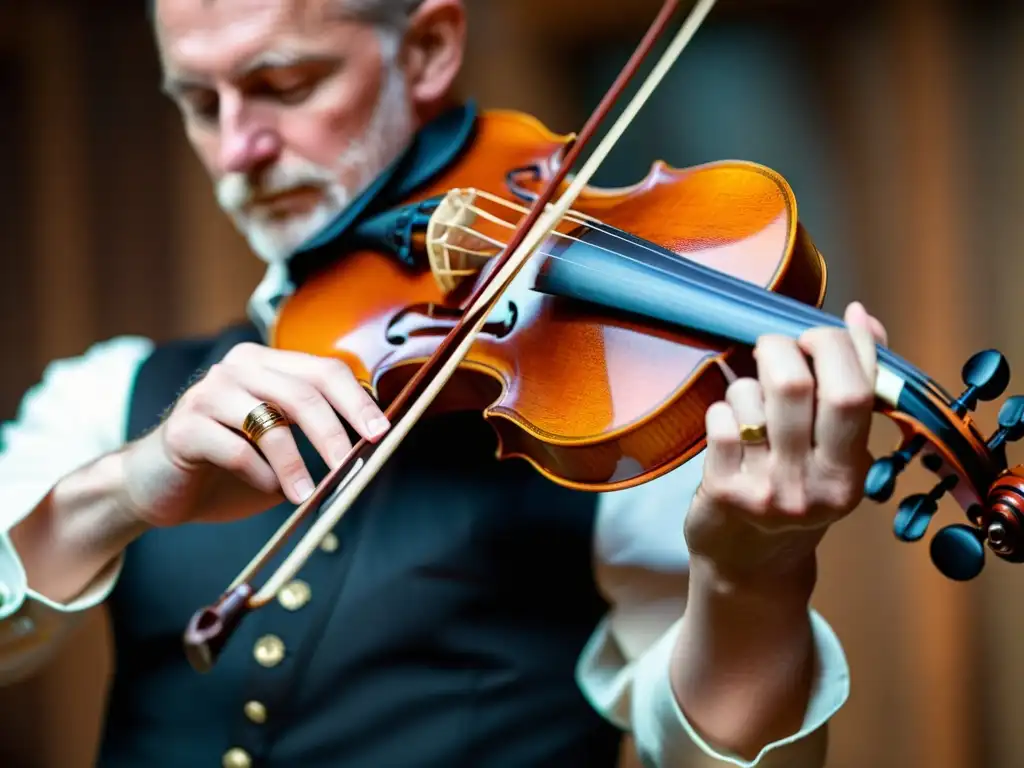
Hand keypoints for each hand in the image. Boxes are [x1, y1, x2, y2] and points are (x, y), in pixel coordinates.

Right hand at [119, 343, 389, 526]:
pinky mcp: (184, 427)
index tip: (381, 432)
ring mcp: (208, 394)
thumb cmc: (228, 465)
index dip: (357, 401)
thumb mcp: (280, 442)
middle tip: (351, 468)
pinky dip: (261, 477)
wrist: (154, 486)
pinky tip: (266, 491)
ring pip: (271, 424)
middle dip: (334, 434)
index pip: (325, 370)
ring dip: (297, 466)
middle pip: (303, 394)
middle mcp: (238, 368)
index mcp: (267, 363)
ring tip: (308, 496)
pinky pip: (238, 452)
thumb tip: (370, 447)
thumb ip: (316, 435)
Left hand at [684, 301, 887, 583]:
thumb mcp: (836, 453)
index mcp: (851, 472)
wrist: (750, 566)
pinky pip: (719, 418)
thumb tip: (860, 316)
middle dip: (781, 348)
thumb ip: (855, 385)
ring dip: (747, 385)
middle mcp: (813, 486)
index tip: (819, 333)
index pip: (856, 390)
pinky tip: (729, 428)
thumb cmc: (796, 492)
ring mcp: (766, 490)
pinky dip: (722, 409)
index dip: (837, 345)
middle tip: (774, 348)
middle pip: (796, 384)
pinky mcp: (723, 490)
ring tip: (751, 403)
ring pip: (751, 396)